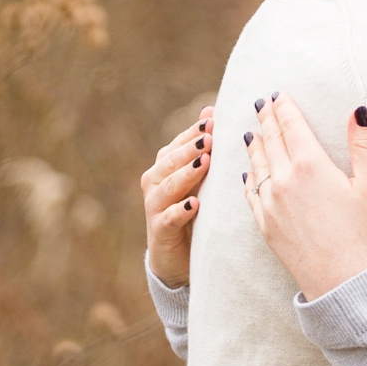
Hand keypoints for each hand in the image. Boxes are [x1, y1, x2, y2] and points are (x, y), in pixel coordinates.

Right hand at [140, 106, 213, 287]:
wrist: (175, 255)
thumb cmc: (190, 210)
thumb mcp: (197, 178)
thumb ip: (201, 147)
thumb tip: (210, 110)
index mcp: (163, 166)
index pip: (177, 144)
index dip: (193, 132)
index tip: (213, 121)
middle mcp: (154, 182)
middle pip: (170, 161)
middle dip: (190, 148)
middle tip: (210, 139)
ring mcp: (154, 206)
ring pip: (168, 186)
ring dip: (186, 174)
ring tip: (204, 163)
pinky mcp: (160, 230)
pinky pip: (169, 218)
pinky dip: (181, 211)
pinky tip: (195, 204)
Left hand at [241, 94, 366, 300]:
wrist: (340, 281)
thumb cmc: (362, 234)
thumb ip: (363, 145)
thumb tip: (358, 111)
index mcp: (310, 165)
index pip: (291, 125)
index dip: (283, 107)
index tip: (277, 94)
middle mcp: (284, 180)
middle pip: (271, 140)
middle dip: (266, 119)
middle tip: (261, 103)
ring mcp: (270, 203)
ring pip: (256, 165)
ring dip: (254, 144)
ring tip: (252, 132)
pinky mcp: (264, 224)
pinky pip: (251, 193)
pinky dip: (248, 177)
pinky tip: (248, 173)